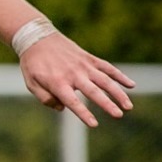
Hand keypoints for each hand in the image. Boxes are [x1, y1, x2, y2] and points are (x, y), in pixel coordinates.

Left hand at [19, 33, 134, 127]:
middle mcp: (73, 74)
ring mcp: (83, 65)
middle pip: (93, 92)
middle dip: (107, 104)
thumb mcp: (31, 83)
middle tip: (119, 115)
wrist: (37, 37)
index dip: (83, 113)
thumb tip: (62, 108)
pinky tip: (131, 85)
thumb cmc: (33, 64)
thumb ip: (45, 98)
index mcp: (57, 82)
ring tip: (128, 106)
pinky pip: (107, 67)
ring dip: (118, 93)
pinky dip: (119, 76)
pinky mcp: (89, 58)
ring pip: (105, 80)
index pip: (73, 102)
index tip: (94, 124)